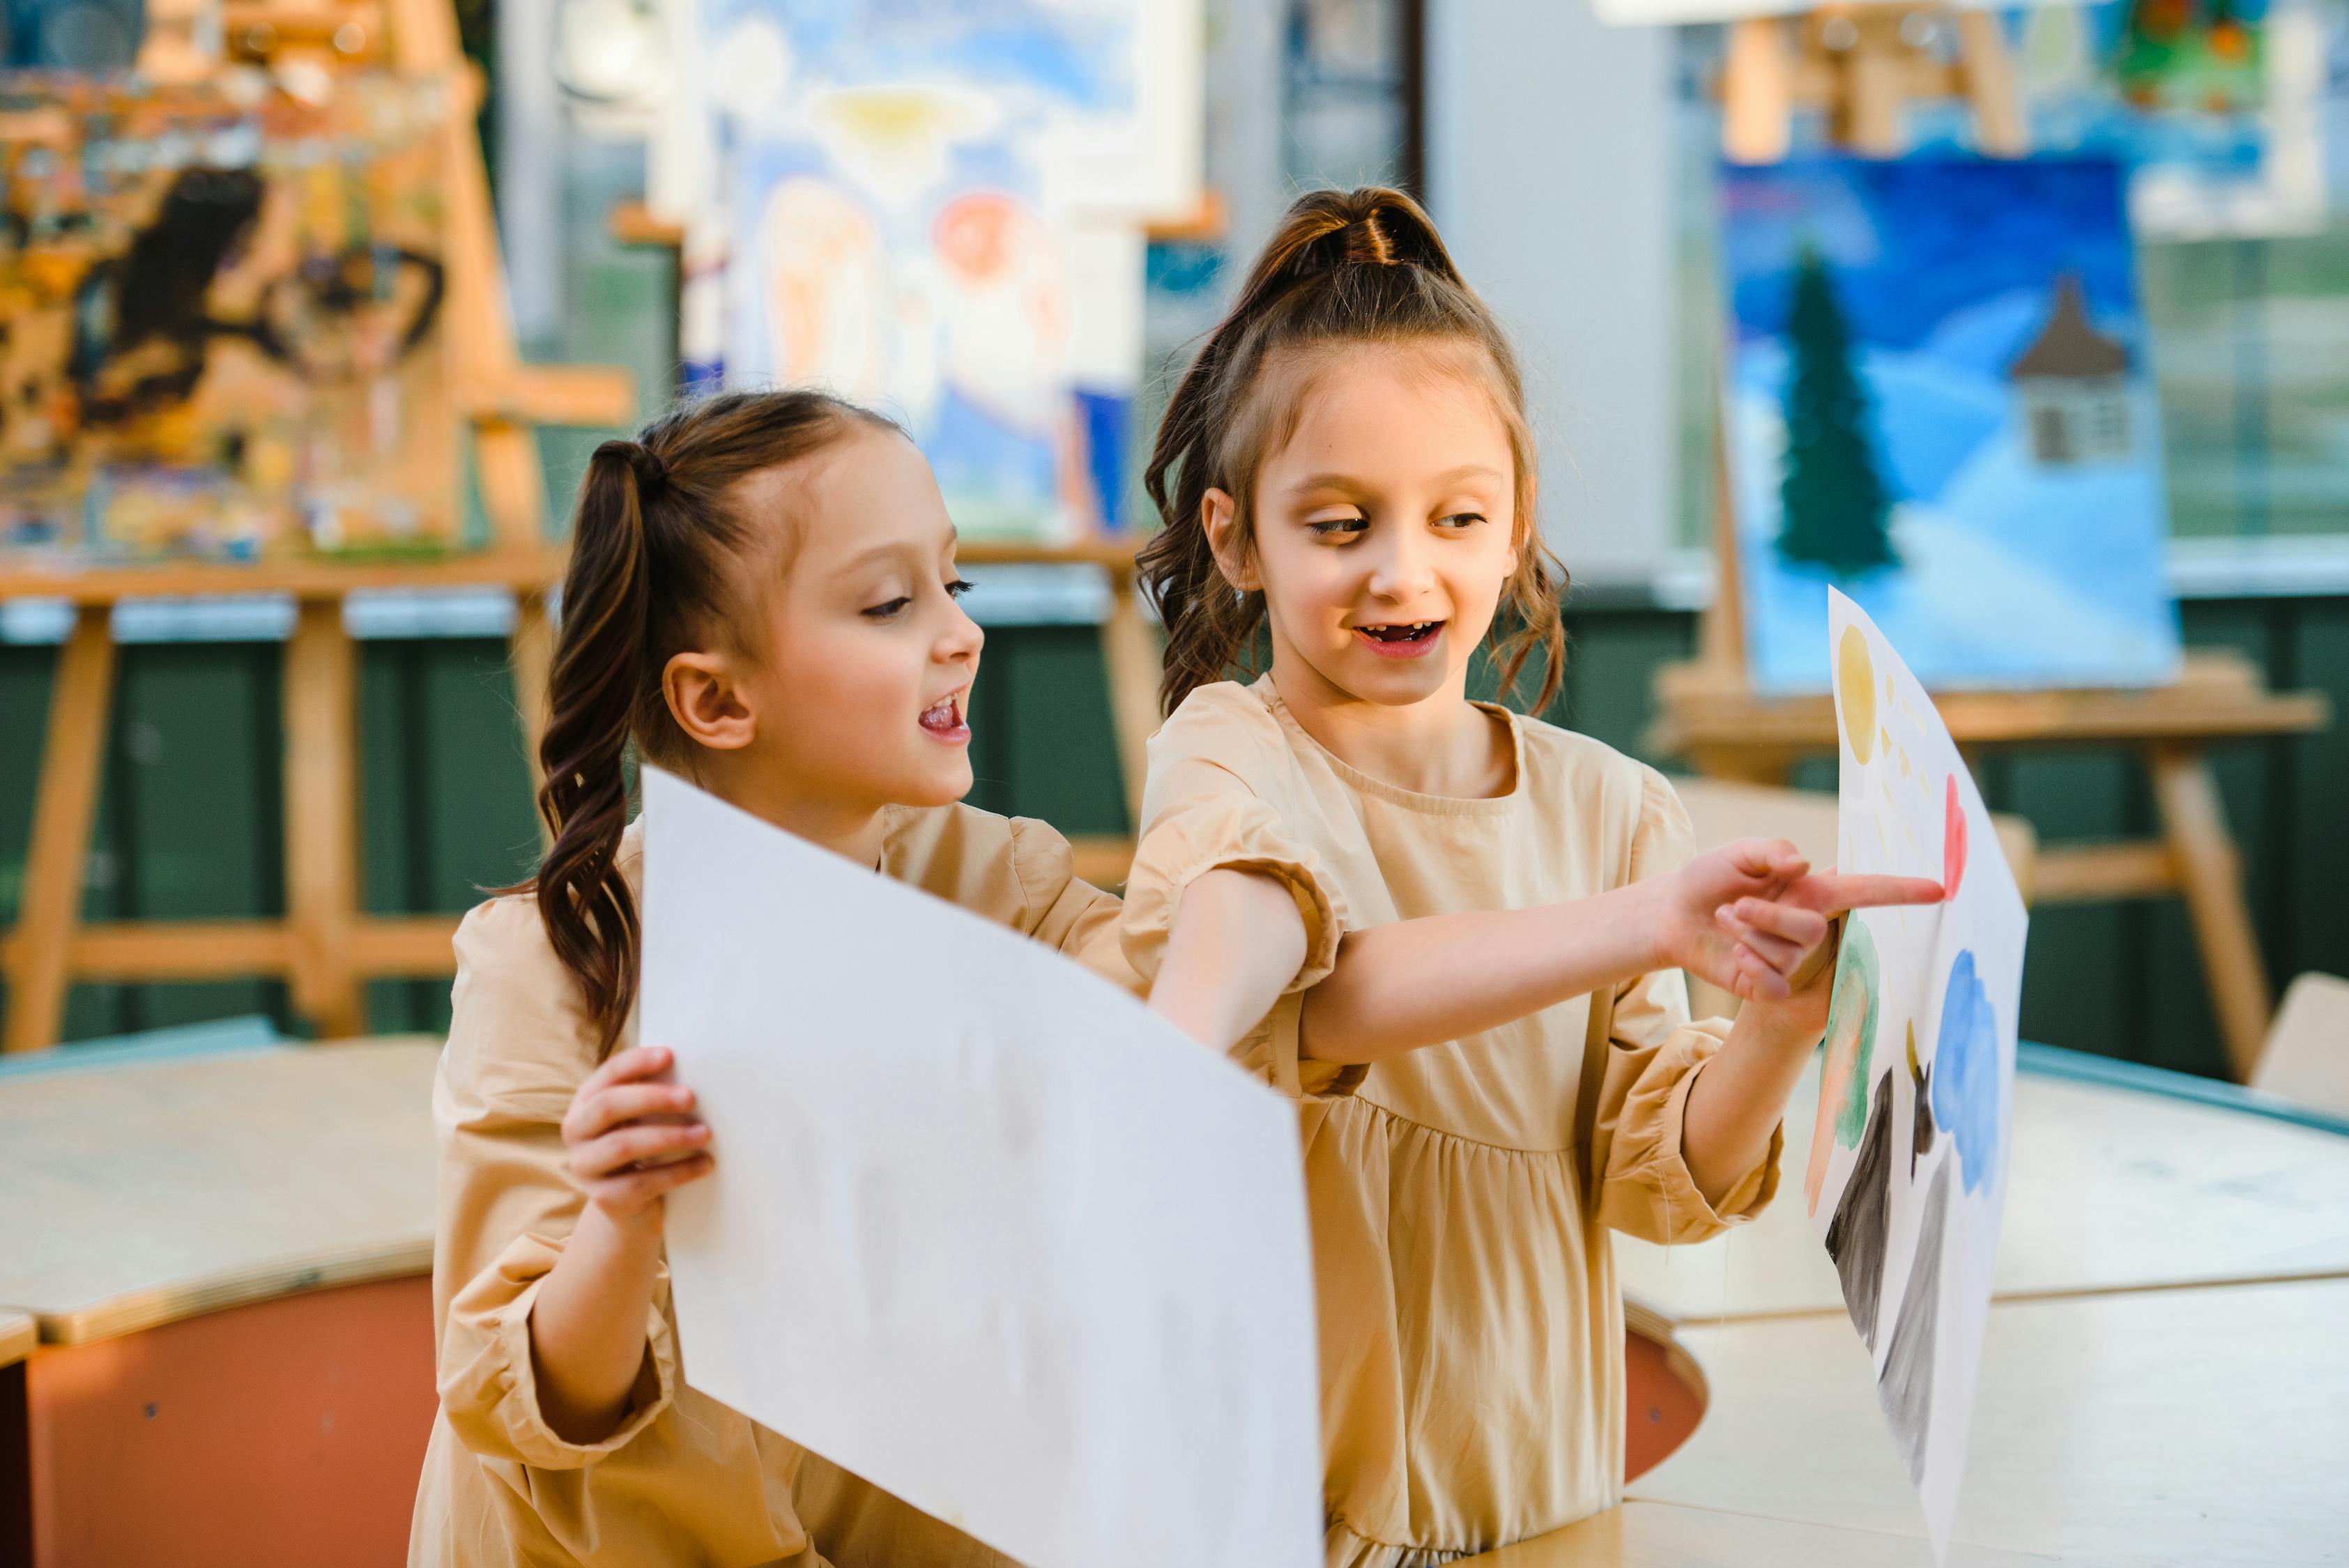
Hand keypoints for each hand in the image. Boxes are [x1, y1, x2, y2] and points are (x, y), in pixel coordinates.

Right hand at [561, 1045, 713, 1224]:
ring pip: (623, 1145)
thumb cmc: (643, 1145)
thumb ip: (653, 1094)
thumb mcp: (641, 1117)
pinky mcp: (604, 1198)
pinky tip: (705, 1164)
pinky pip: (641, 1183)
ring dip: (669, 1137)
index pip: (608, 1074)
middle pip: (609, 1106)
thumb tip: (695, 1069)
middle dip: (652, 1098)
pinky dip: (678, 1172)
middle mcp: (576, 1131)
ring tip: (705, 1133)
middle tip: (691, 1097)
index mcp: (586, 1102)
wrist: (631, 1204)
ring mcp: (585, 1167)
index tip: (670, 1055)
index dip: (637, 1063)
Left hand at [1652, 839, 1944, 1006]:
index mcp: (1811, 890)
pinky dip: (1750, 968)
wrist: (1672, 913)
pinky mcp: (1770, 986)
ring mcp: (1792, 959)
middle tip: (1733, 906)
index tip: (1940, 889)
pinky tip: (1733, 957)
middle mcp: (1808, 925)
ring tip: (1726, 922)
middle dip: (1767, 916)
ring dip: (1748, 937)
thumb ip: (1773, 850)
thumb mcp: (1739, 854)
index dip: (1901, 891)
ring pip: (1788, 955)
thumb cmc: (1710, 878)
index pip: (1865, 892)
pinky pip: (1775, 985)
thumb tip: (1805, 863)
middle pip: (1811, 929)